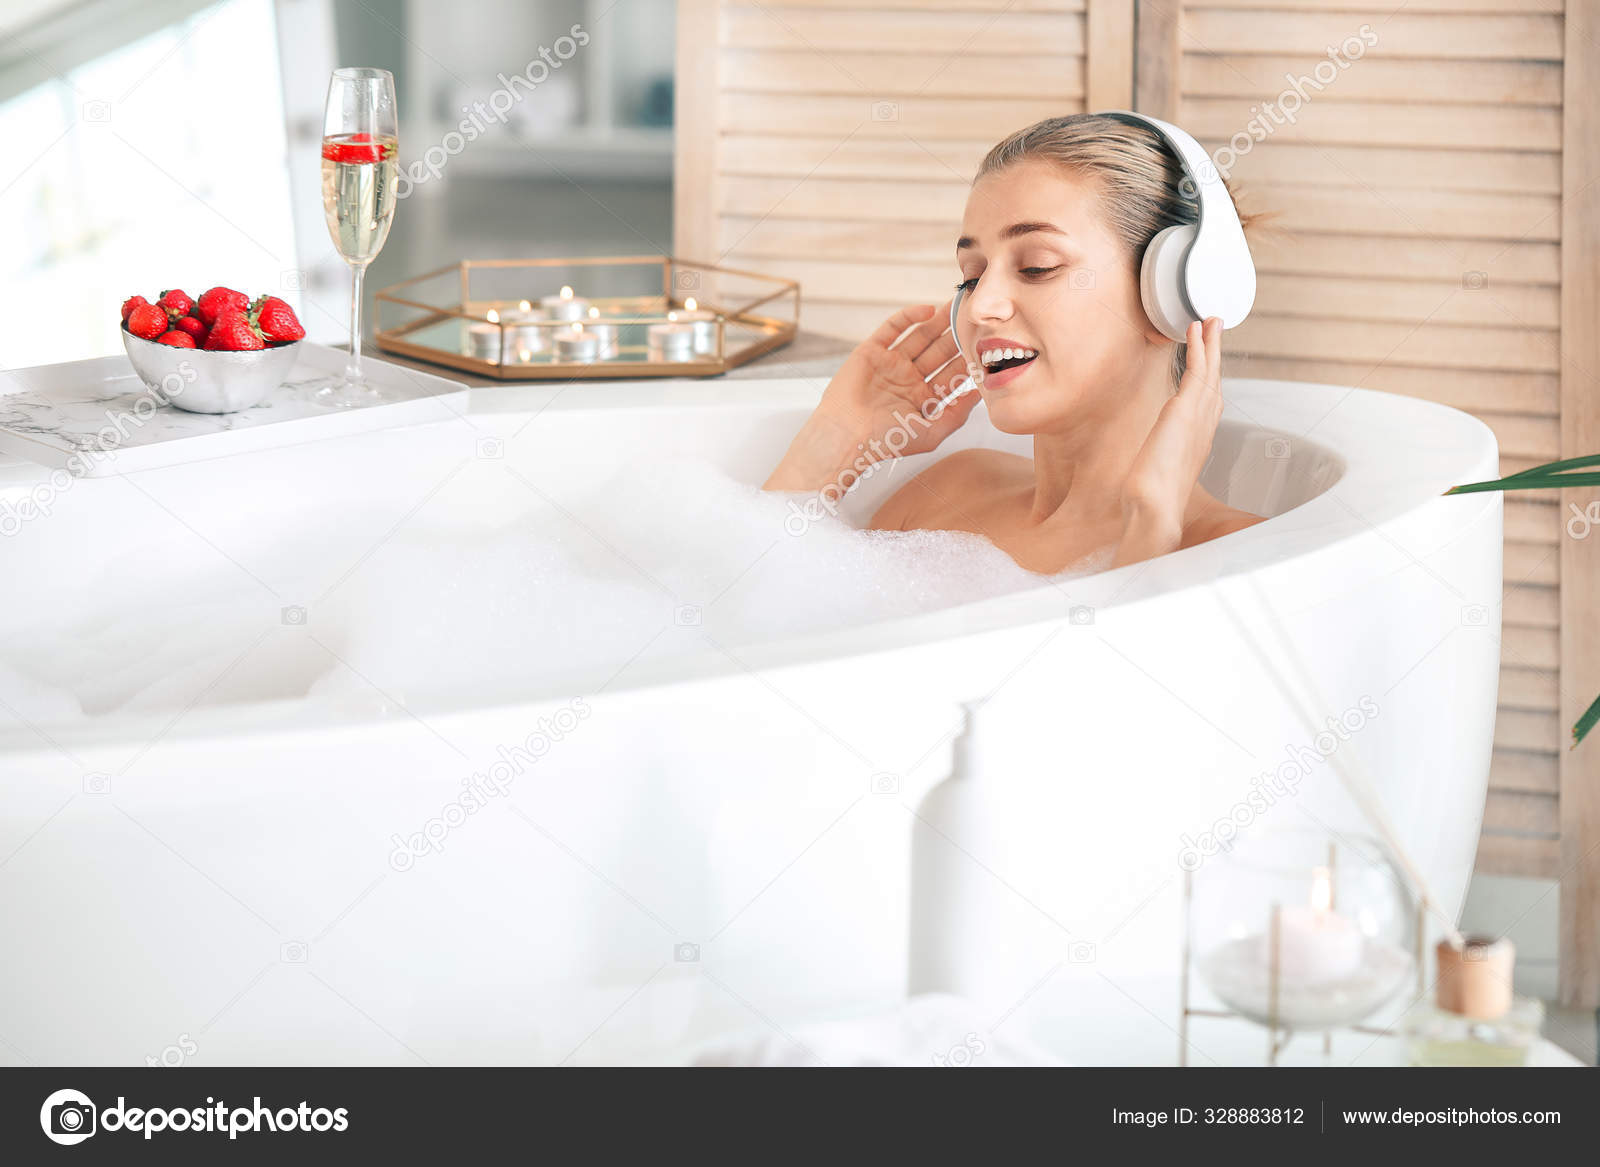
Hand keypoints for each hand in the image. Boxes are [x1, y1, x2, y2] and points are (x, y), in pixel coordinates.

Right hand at [764, 301, 981, 490]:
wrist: (848, 436)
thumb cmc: (887, 441)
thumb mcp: (932, 432)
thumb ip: (958, 412)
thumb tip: (981, 391)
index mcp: (922, 398)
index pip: (951, 373)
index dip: (968, 358)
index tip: (987, 344)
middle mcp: (908, 378)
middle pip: (939, 351)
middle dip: (956, 334)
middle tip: (975, 316)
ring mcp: (890, 363)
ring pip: (919, 336)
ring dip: (938, 321)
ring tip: (957, 305)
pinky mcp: (871, 351)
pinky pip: (893, 328)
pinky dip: (909, 317)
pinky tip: (928, 310)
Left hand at [1113, 317, 1223, 564]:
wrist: (1156, 506)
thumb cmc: (1153, 498)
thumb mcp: (1159, 471)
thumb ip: (1160, 460)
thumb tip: (1150, 467)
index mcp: (1200, 438)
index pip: (1209, 399)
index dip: (1211, 376)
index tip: (1210, 359)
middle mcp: (1205, 423)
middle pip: (1215, 378)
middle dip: (1215, 352)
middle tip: (1216, 326)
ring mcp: (1199, 415)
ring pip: (1210, 369)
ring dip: (1210, 342)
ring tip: (1210, 319)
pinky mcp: (1186, 409)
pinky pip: (1197, 369)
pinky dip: (1198, 347)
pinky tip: (1194, 330)